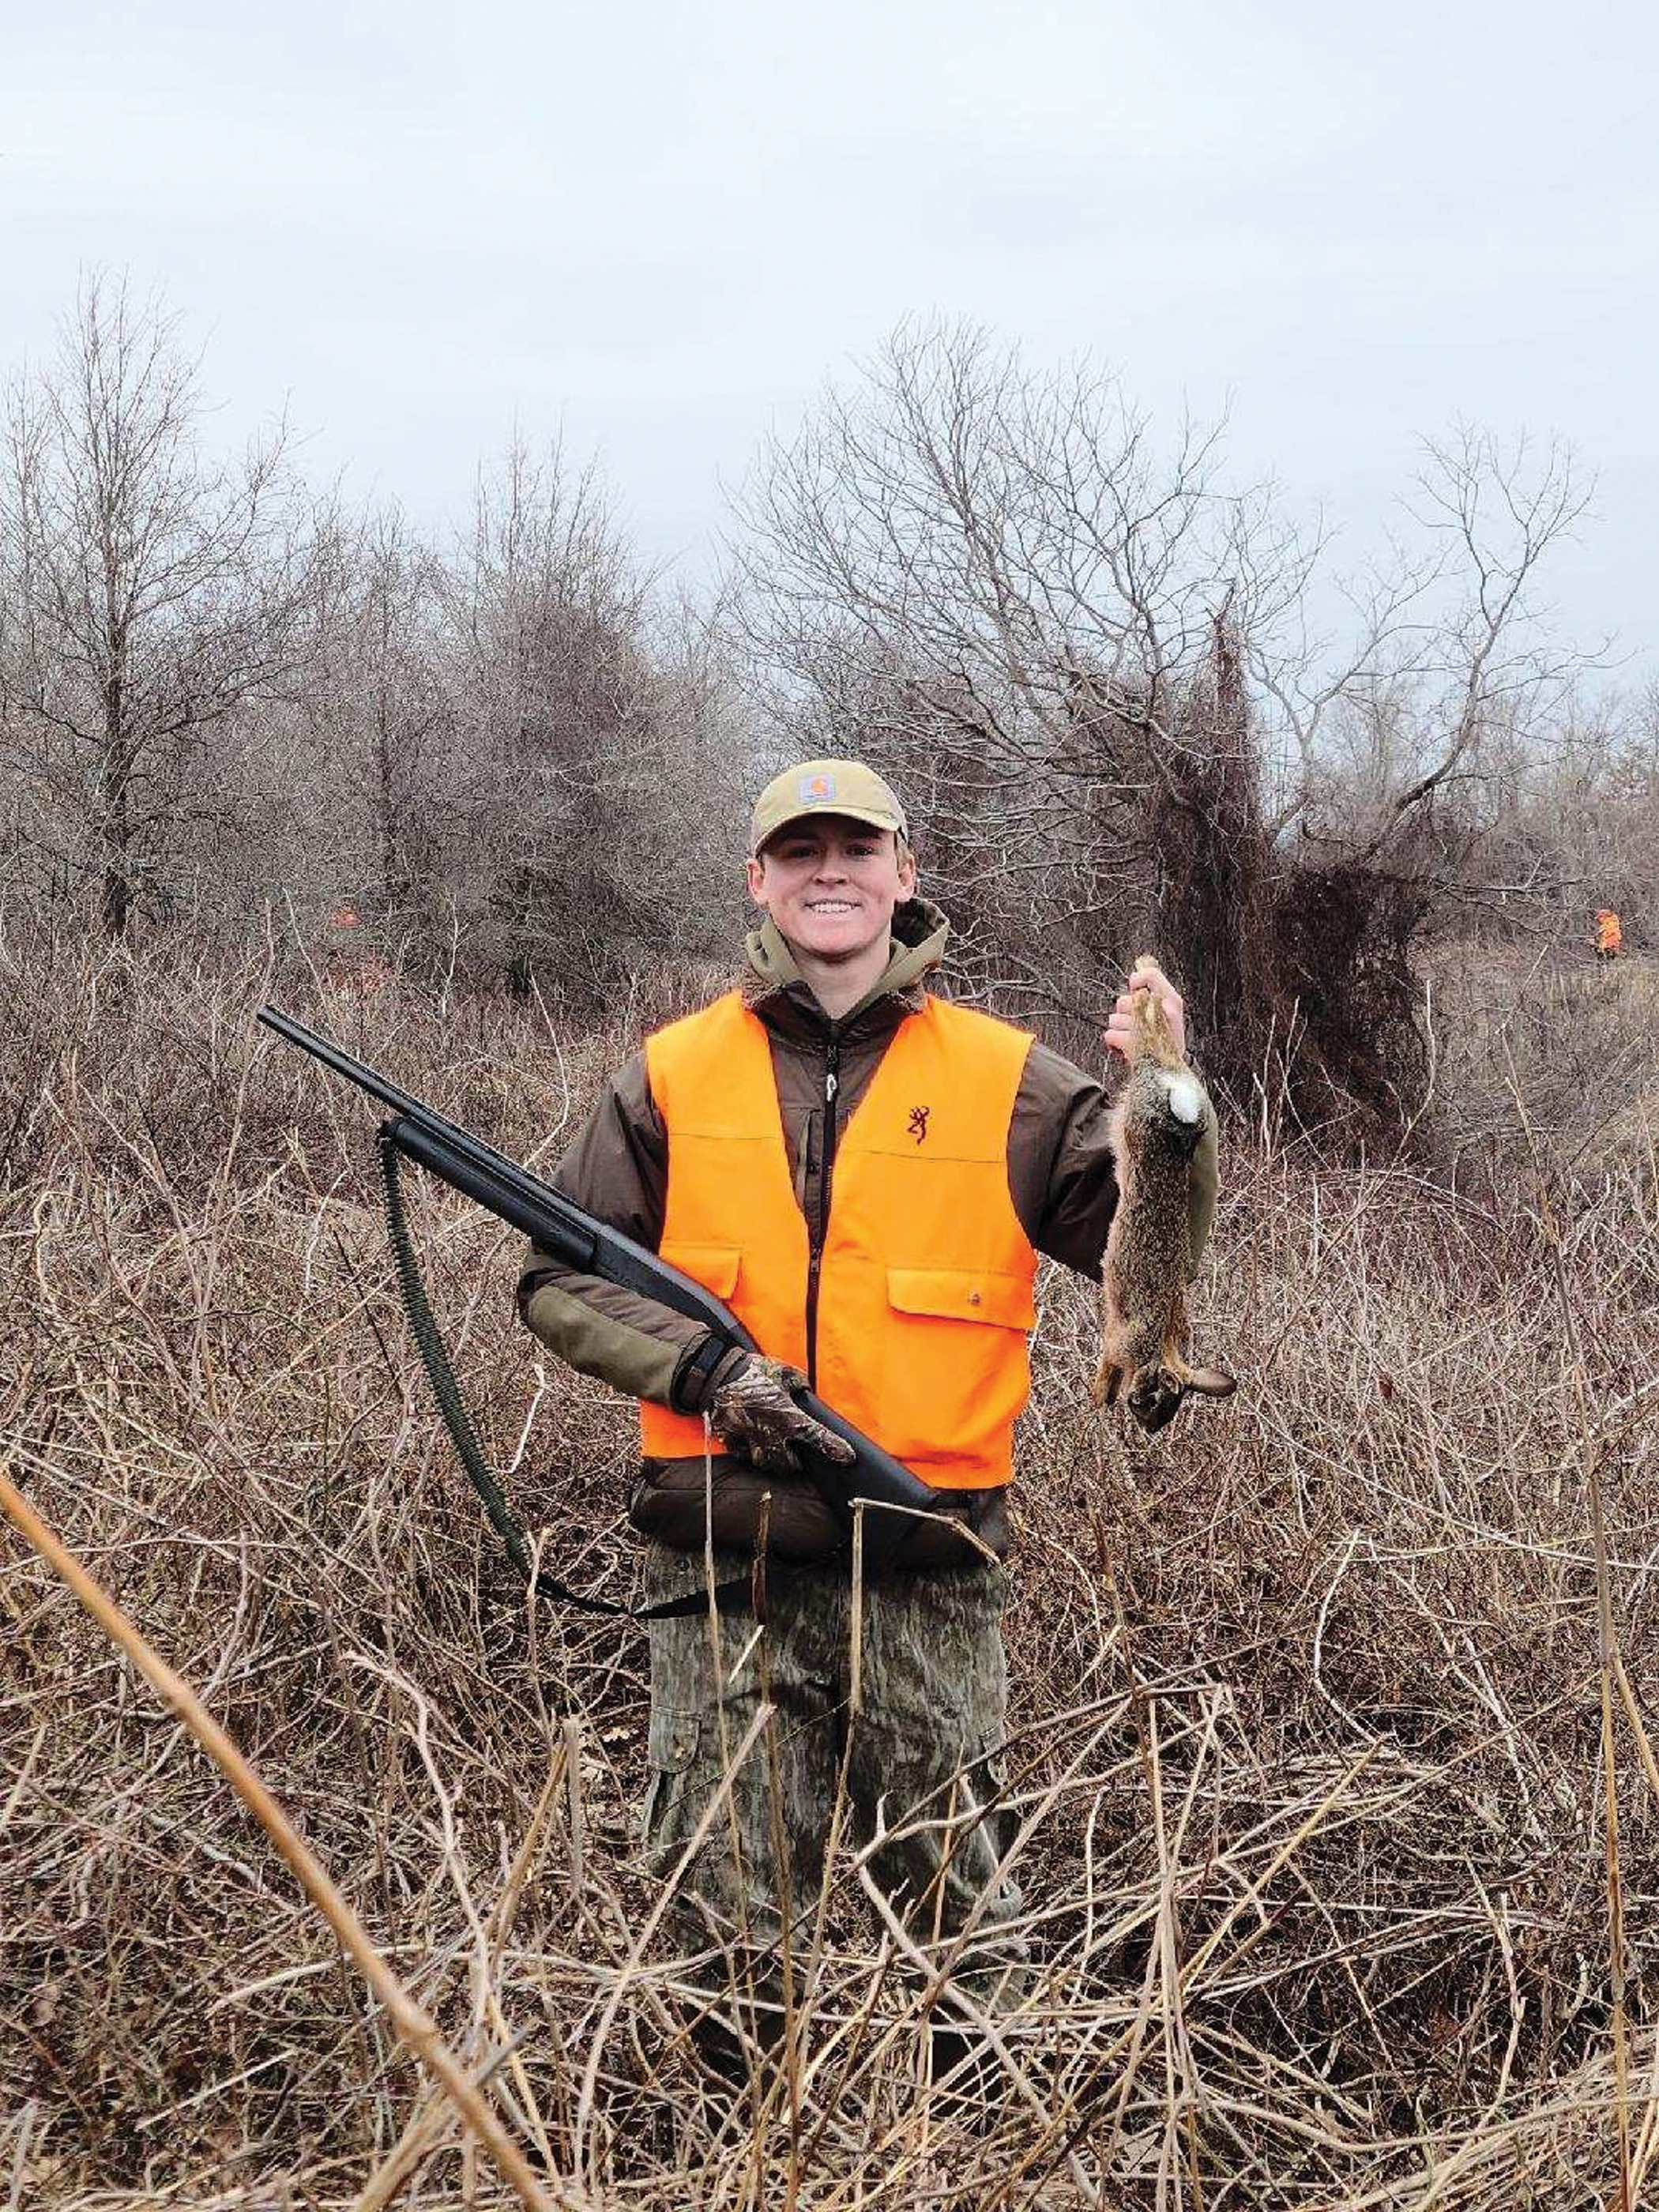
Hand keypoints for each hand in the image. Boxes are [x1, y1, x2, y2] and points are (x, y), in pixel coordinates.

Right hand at [708, 1354, 856, 1476]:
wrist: (716, 1376)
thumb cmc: (752, 1371)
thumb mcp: (783, 1371)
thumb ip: (798, 1382)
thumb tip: (805, 1389)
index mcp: (787, 1415)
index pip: (817, 1437)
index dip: (835, 1449)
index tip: (846, 1457)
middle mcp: (771, 1432)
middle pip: (788, 1464)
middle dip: (795, 1463)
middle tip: (798, 1455)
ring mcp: (750, 1440)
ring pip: (766, 1463)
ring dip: (774, 1461)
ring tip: (776, 1451)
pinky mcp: (732, 1441)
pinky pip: (744, 1454)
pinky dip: (750, 1452)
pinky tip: (752, 1441)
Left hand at [1103, 955, 1186, 1063]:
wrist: (1169, 1074)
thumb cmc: (1166, 1043)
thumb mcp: (1168, 1015)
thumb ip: (1155, 994)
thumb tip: (1137, 972)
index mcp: (1172, 1002)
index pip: (1151, 975)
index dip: (1137, 978)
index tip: (1133, 986)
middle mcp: (1160, 1012)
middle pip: (1124, 1001)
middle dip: (1125, 1014)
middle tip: (1139, 1028)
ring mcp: (1147, 1028)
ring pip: (1114, 1018)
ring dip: (1120, 1030)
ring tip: (1135, 1041)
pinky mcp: (1133, 1043)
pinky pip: (1110, 1034)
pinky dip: (1114, 1043)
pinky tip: (1126, 1049)